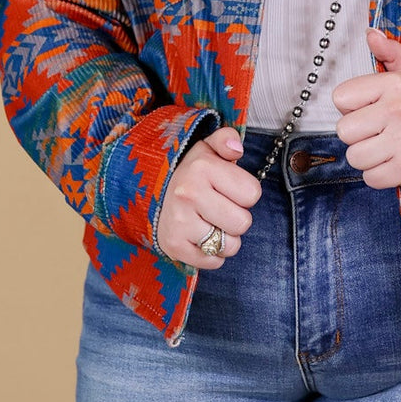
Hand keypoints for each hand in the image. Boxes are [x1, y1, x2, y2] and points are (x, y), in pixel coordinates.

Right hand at [156, 126, 261, 266]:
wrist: (147, 193)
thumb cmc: (188, 172)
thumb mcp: (206, 148)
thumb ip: (226, 139)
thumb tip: (236, 149)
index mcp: (202, 167)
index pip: (253, 193)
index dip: (244, 193)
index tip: (227, 189)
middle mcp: (188, 194)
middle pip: (243, 223)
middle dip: (236, 217)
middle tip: (219, 208)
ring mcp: (179, 222)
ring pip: (230, 246)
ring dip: (225, 238)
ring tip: (209, 223)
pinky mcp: (173, 245)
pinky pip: (213, 262)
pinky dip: (211, 255)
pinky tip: (200, 237)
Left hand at [332, 28, 400, 189]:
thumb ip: (389, 53)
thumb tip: (370, 34)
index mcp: (394, 84)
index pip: (340, 98)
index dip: (352, 106)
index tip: (372, 107)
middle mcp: (398, 111)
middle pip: (344, 131)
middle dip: (359, 134)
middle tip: (381, 130)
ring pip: (354, 157)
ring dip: (368, 156)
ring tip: (389, 147)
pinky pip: (370, 178)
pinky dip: (380, 175)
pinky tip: (395, 162)